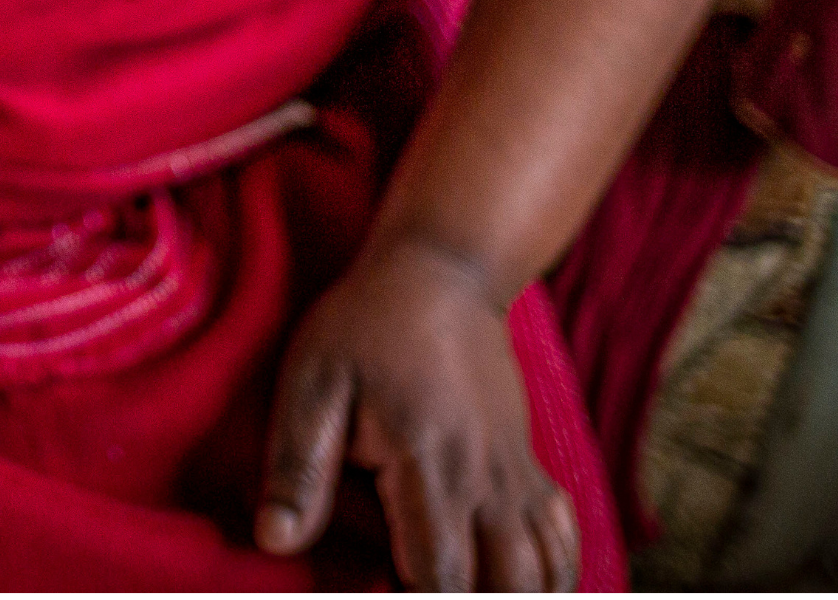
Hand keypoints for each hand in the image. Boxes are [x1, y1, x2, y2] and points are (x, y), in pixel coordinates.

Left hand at [256, 237, 577, 591]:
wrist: (441, 270)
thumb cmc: (365, 324)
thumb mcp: (313, 379)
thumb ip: (297, 464)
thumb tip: (274, 540)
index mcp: (428, 466)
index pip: (442, 580)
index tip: (379, 591)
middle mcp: (486, 482)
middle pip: (507, 592)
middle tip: (408, 581)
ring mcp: (517, 478)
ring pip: (547, 577)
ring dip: (514, 597)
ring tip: (464, 585)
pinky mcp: (531, 469)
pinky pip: (563, 544)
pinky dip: (552, 577)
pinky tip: (512, 583)